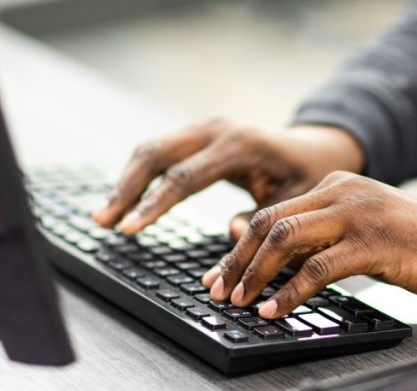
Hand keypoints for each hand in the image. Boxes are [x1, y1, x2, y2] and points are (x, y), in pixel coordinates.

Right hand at [92, 120, 363, 236]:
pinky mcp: (197, 135)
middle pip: (157, 155)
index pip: (185, 177)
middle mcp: (216, 130)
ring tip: (103, 218)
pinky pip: (160, 152)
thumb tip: (232, 235)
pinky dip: (138, 176)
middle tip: (104, 223)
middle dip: (127, 190)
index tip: (130, 229)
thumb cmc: (306, 177)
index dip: (154, 205)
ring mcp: (204, 129)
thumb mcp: (295, 201)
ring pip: (151, 150)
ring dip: (125, 183)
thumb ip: (263, 219)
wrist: (313, 149)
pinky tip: (123, 201)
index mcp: (240, 146)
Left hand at [202, 171, 416, 317]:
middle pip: (270, 221)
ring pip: (286, 238)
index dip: (239, 246)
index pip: (273, 211)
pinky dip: (289, 292)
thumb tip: (265, 253)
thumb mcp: (362, 236)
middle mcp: (344, 190)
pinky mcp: (375, 242)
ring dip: (255, 274)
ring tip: (241, 303)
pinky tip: (276, 311)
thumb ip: (319, 238)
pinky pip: (318, 267)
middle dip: (237, 261)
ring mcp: (360, 214)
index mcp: (338, 184)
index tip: (220, 276)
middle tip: (218, 291)